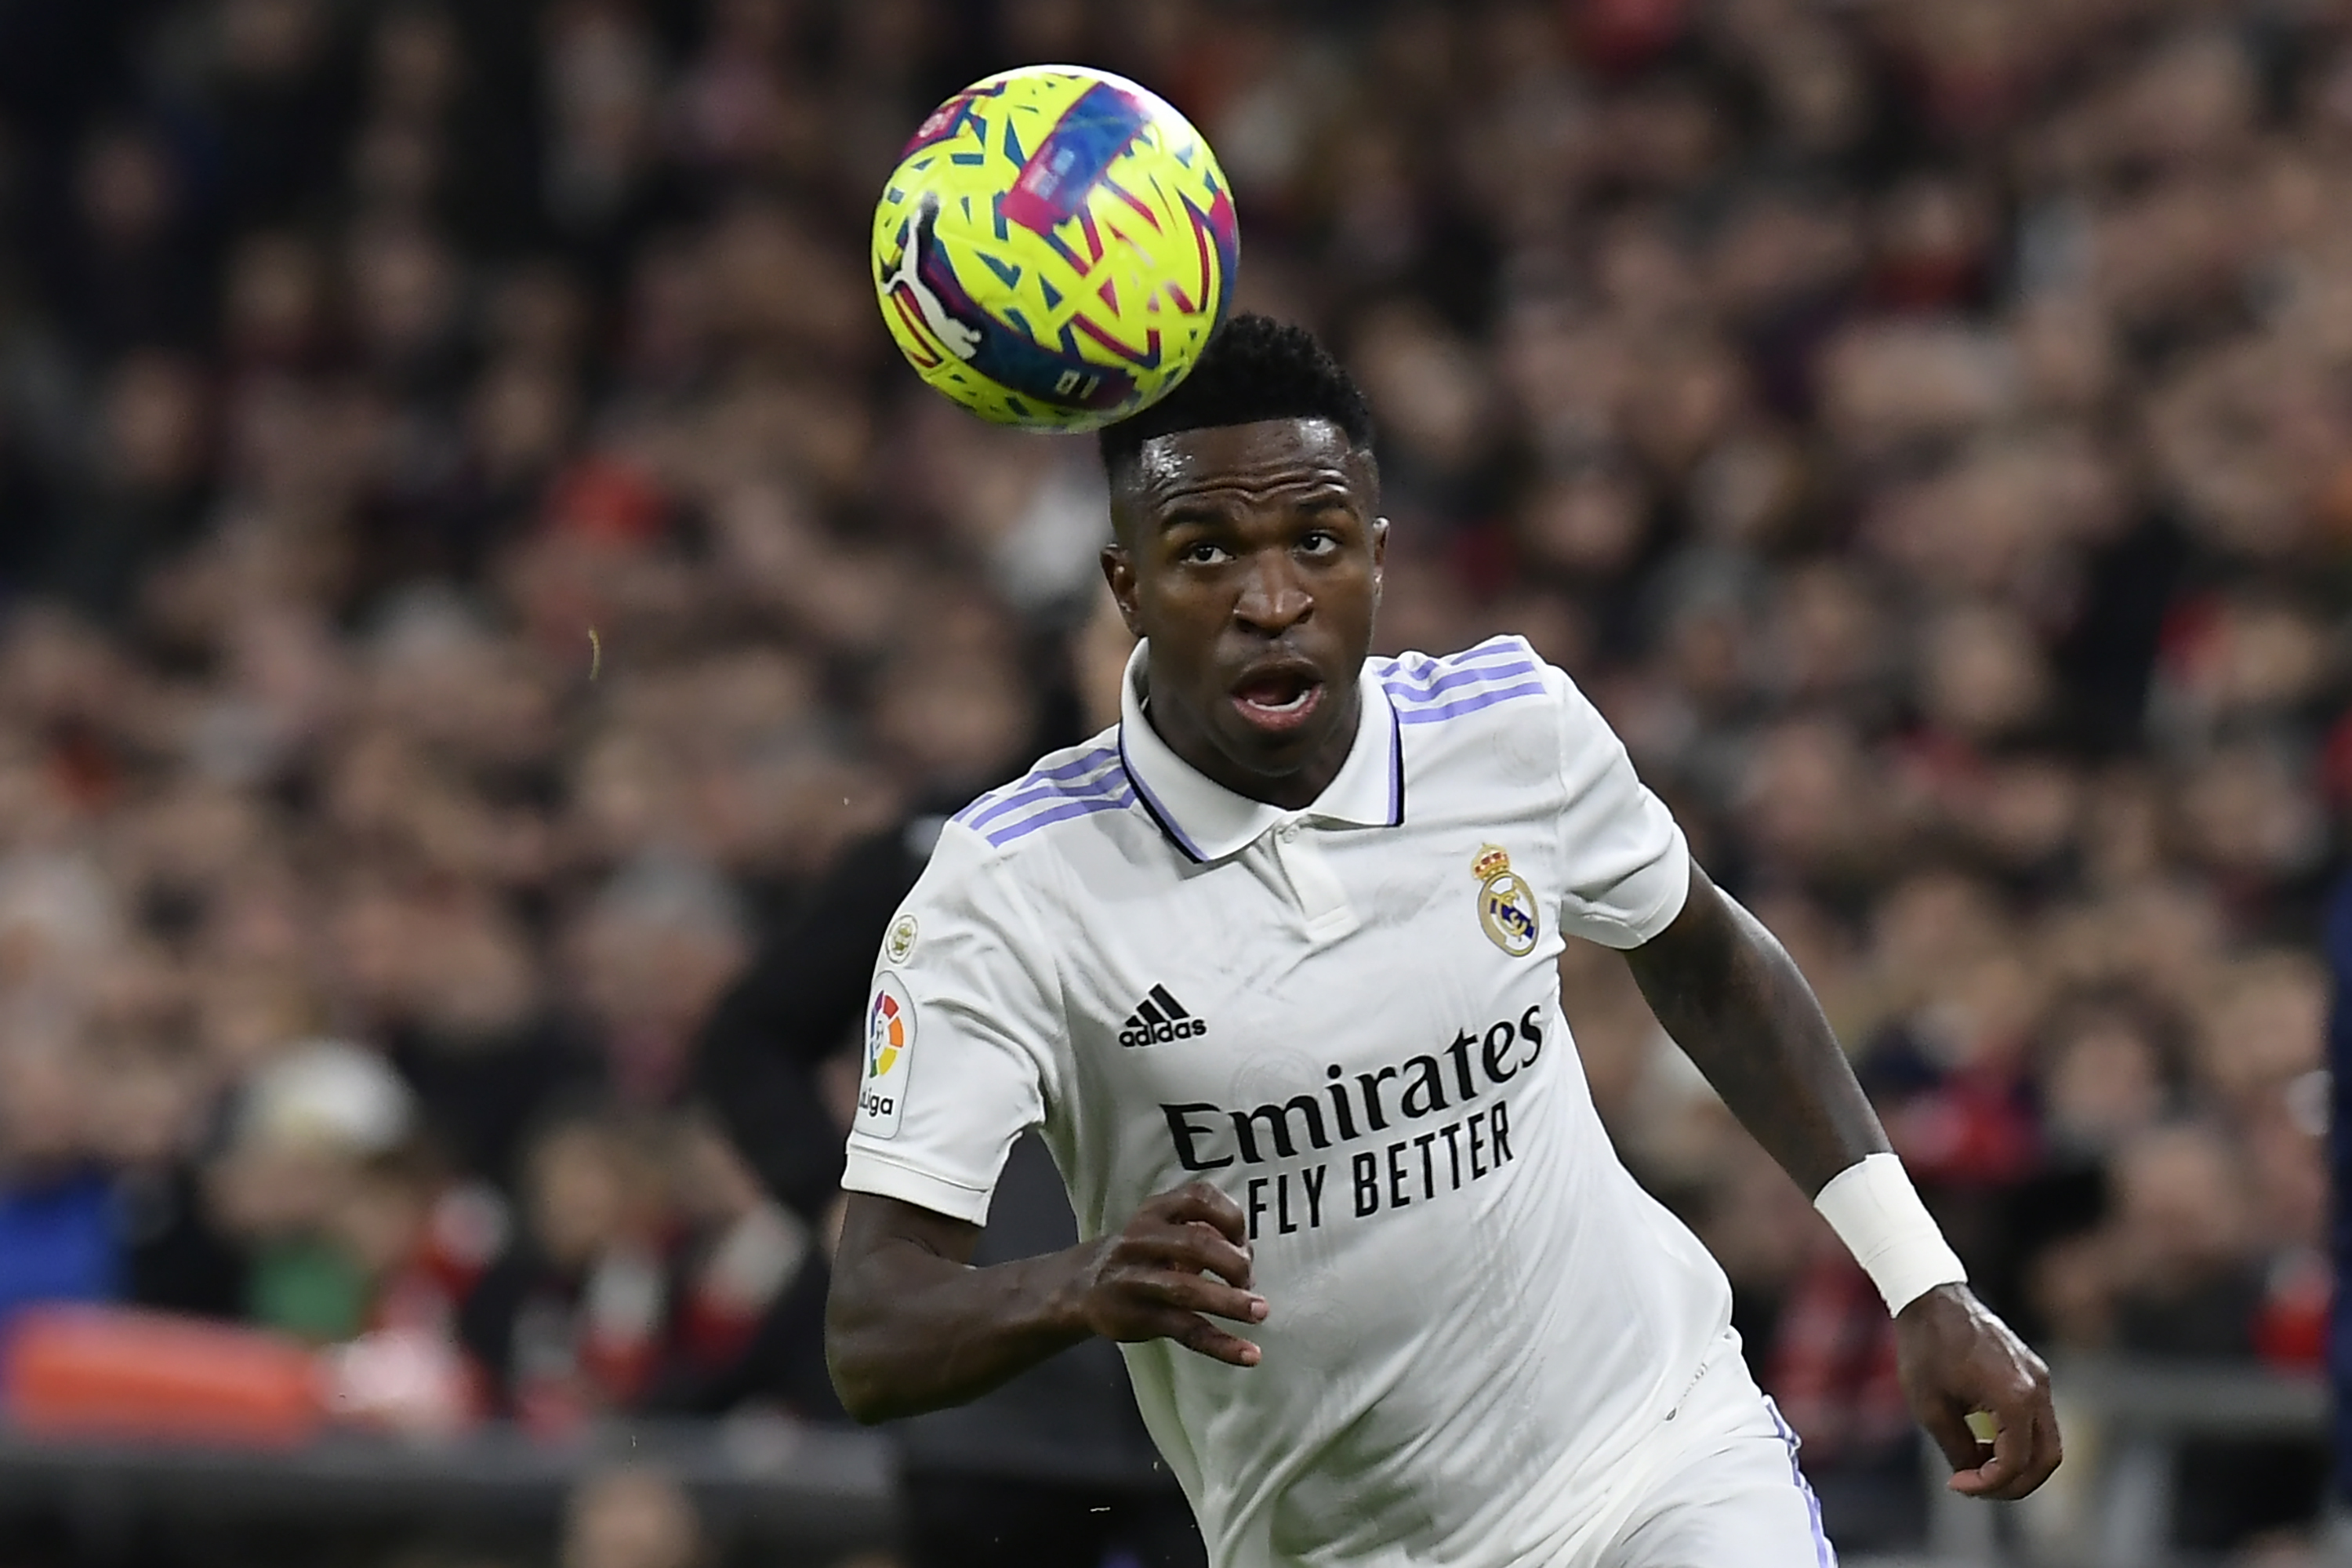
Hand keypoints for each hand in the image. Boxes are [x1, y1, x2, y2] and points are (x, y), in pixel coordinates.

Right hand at [1065, 1181, 1267, 1367]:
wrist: (1083, 1286)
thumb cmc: (1141, 1254)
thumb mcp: (1162, 1227)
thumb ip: (1202, 1231)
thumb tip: (1246, 1255)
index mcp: (1155, 1211)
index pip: (1199, 1198)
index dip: (1232, 1219)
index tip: (1244, 1242)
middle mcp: (1142, 1240)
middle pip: (1195, 1243)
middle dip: (1233, 1262)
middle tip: (1250, 1280)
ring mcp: (1137, 1280)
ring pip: (1187, 1290)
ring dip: (1230, 1302)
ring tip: (1261, 1312)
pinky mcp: (1139, 1318)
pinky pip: (1185, 1331)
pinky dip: (1221, 1345)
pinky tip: (1249, 1354)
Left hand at [1895, 1284, 2062, 1499]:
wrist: (1930, 1298)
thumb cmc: (1925, 1348)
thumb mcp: (1931, 1407)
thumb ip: (1958, 1450)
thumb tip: (1974, 1478)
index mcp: (2014, 1397)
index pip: (2016, 1462)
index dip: (1988, 1484)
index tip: (1957, 1485)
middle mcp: (2037, 1388)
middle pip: (2046, 1459)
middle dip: (2013, 1484)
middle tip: (1975, 1488)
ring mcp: (2039, 1378)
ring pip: (2047, 1442)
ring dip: (2018, 1464)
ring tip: (1977, 1467)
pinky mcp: (2034, 1373)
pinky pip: (2038, 1420)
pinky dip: (2018, 1441)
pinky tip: (1982, 1441)